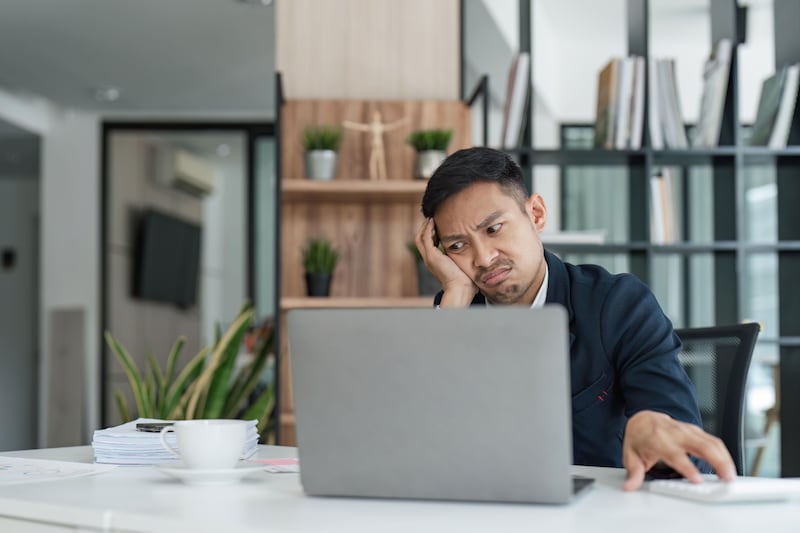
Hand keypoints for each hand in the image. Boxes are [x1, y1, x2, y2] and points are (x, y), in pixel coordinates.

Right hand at [414, 218, 476, 305]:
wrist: (461, 289)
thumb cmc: (465, 280)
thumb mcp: (461, 263)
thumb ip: (462, 255)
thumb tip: (472, 248)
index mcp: (435, 261)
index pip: (427, 243)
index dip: (430, 232)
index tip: (438, 223)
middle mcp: (429, 259)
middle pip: (420, 239)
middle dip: (425, 227)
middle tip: (433, 217)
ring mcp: (429, 258)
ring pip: (420, 237)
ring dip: (425, 226)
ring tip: (432, 217)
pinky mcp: (432, 256)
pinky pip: (426, 238)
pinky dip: (428, 229)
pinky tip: (433, 221)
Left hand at [622, 410, 736, 490]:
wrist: (643, 419)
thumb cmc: (639, 437)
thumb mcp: (631, 454)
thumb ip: (634, 472)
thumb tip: (630, 485)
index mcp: (658, 438)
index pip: (675, 453)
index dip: (687, 467)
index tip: (698, 480)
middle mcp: (675, 433)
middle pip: (701, 445)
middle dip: (717, 461)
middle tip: (726, 479)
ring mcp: (687, 430)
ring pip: (711, 441)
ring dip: (724, 458)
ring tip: (731, 476)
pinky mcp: (696, 431)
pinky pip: (714, 441)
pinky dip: (724, 454)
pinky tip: (728, 466)